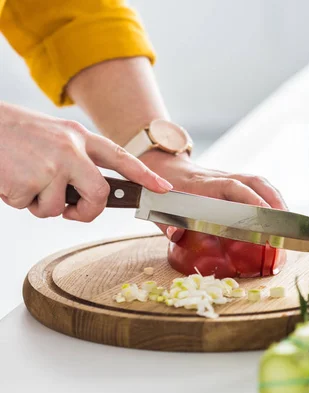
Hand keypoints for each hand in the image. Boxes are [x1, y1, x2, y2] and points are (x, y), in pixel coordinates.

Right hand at [0, 102, 172, 221]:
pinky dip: (16, 200)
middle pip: (98, 194)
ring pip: (58, 208)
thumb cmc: (13, 133)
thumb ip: (75, 158)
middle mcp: (70, 150)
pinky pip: (29, 207)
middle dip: (87, 212)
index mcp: (78, 137)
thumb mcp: (53, 136)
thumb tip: (86, 192)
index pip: (120, 157)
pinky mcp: (28, 181)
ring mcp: (51, 166)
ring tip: (22, 179)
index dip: (144, 175)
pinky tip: (7, 178)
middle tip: (73, 212)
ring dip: (39, 204)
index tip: (163, 188)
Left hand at [139, 149, 287, 241]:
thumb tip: (176, 234)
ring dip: (277, 201)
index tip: (265, 218)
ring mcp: (230, 178)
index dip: (251, 201)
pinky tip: (280, 217)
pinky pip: (259, 187)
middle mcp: (220, 178)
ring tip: (288, 224)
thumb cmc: (162, 194)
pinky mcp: (236, 183)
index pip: (233, 188)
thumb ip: (166, 222)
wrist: (163, 168)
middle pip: (254, 182)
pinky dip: (273, 200)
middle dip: (273, 202)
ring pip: (260, 183)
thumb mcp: (158, 208)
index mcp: (202, 185)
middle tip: (284, 226)